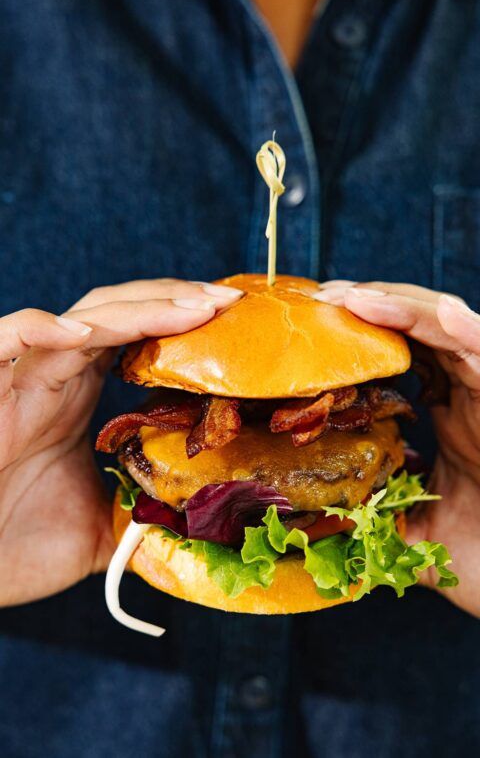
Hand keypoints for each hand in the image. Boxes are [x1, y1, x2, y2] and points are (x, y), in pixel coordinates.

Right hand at [0, 279, 241, 604]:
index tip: (232, 318)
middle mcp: (53, 378)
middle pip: (117, 311)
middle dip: (174, 298)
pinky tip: (85, 332)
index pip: (135, 335)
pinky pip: (4, 343)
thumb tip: (198, 528)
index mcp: (77, 396)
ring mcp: (20, 383)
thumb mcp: (100, 528)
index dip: (180, 319)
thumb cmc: (14, 546)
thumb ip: (143, 516)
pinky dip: (38, 329)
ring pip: (79, 320)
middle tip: (228, 300)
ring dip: (138, 307)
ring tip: (193, 306)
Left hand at [315, 281, 479, 616]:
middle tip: (320, 298)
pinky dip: (464, 332)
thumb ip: (377, 523)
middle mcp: (473, 392)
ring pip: (452, 327)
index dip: (364, 331)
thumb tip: (321, 529)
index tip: (317, 323)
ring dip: (403, 306)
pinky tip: (437, 316)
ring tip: (353, 297)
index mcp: (454, 412)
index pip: (405, 352)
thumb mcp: (416, 536)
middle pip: (420, 326)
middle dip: (373, 305)